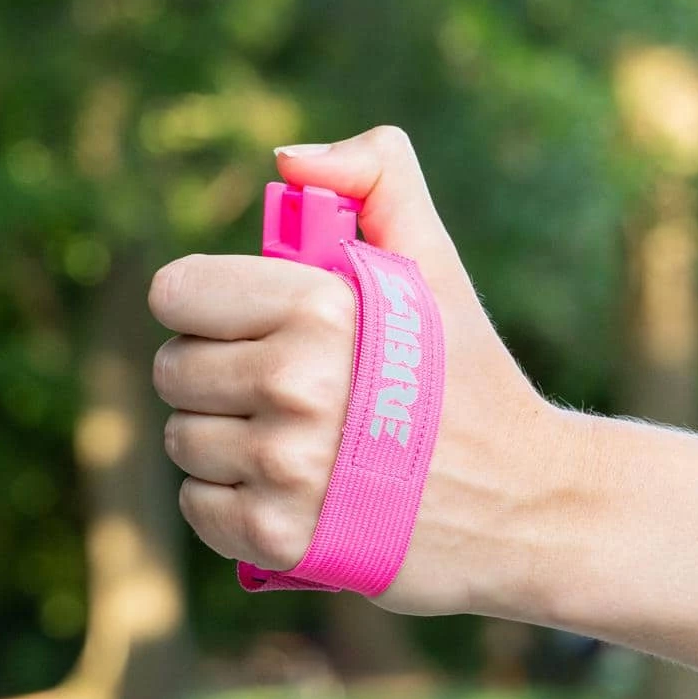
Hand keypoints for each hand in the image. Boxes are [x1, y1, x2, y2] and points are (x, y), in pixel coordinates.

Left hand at [149, 127, 564, 617]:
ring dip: (223, 439)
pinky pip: (198, 505)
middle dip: (217, 374)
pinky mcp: (277, 539)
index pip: (176, 293)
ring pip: (183, 439)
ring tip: (292, 441)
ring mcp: (283, 469)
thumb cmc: (470, 381)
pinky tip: (284, 492)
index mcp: (319, 307)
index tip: (249, 326)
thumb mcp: (436, 266)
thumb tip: (288, 160)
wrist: (524, 504)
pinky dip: (229, 501)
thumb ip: (378, 180)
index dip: (208, 308)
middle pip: (173, 370)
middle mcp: (294, 386)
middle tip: (282, 390)